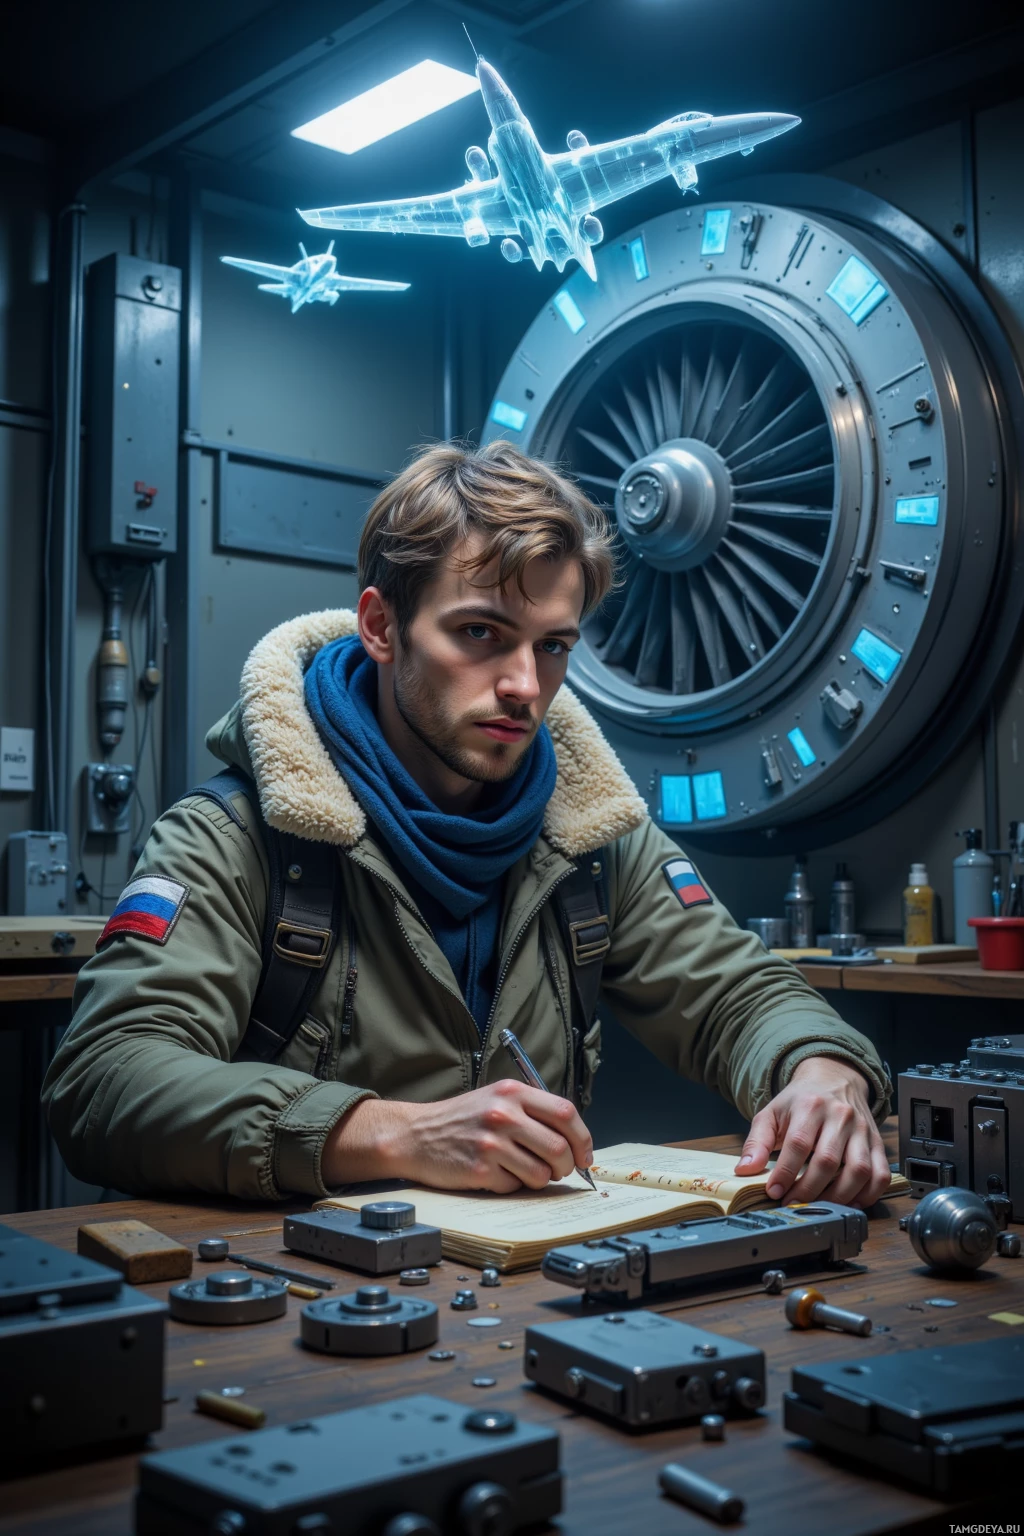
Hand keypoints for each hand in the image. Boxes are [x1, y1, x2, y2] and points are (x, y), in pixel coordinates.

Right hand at [322, 1080, 592, 1193]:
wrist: (415, 1134)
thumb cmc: (461, 1119)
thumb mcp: (497, 1099)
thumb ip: (532, 1112)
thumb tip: (572, 1142)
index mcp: (513, 1092)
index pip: (565, 1113)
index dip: (582, 1139)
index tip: (584, 1156)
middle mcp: (503, 1114)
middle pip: (558, 1147)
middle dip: (565, 1167)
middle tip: (558, 1171)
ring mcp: (491, 1143)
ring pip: (541, 1173)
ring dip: (539, 1180)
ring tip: (522, 1172)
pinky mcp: (479, 1169)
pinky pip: (514, 1187)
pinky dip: (511, 1186)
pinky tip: (495, 1174)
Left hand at [733, 1057, 889, 1208]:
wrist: (834, 1078)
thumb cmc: (801, 1100)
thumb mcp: (772, 1112)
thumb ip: (757, 1141)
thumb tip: (745, 1170)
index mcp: (811, 1106)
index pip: (798, 1143)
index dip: (786, 1172)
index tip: (774, 1191)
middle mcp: (840, 1116)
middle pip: (828, 1160)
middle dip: (808, 1189)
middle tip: (792, 1203)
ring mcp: (862, 1130)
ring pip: (858, 1170)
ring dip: (838, 1196)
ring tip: (819, 1206)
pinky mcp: (877, 1142)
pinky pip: (881, 1173)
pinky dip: (869, 1194)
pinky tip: (851, 1203)